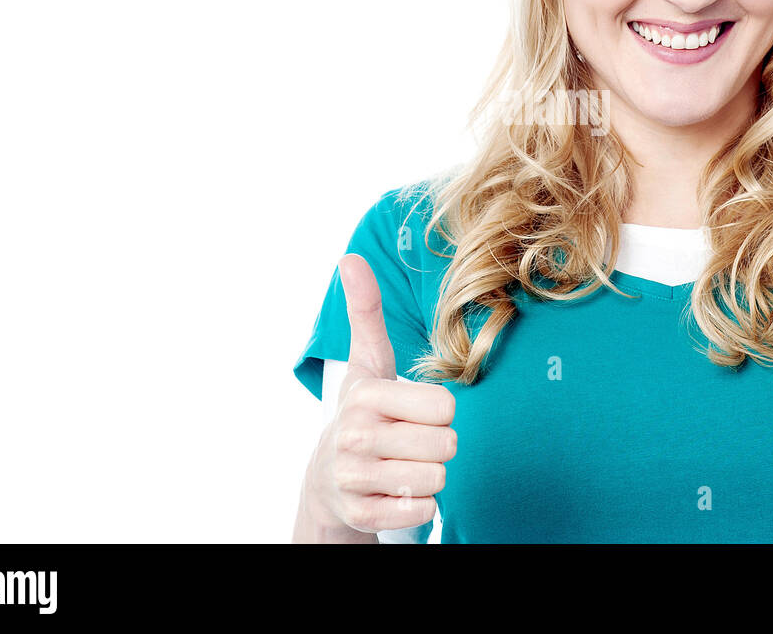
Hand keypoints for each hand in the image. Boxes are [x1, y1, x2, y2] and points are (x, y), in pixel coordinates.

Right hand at [303, 253, 456, 533]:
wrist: (326, 480)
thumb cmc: (363, 412)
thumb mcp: (366, 363)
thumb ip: (365, 312)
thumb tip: (350, 257)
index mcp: (366, 396)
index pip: (445, 405)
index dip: (438, 411)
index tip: (413, 412)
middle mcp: (355, 436)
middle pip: (446, 444)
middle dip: (438, 446)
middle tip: (411, 442)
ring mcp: (355, 479)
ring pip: (437, 480)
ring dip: (429, 476)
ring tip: (402, 466)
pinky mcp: (360, 516)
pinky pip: (422, 511)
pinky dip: (419, 506)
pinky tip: (395, 492)